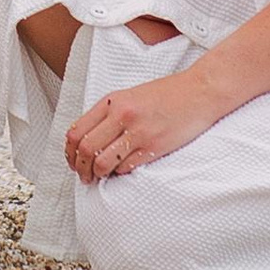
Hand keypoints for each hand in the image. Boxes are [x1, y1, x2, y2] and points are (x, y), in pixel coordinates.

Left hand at [64, 68, 224, 182]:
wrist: (199, 91)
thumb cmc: (166, 94)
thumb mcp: (130, 96)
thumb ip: (109, 114)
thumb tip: (88, 139)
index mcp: (112, 101)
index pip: (76, 131)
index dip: (70, 152)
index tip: (73, 161)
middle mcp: (121, 115)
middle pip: (85, 149)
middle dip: (81, 168)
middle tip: (84, 176)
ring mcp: (137, 131)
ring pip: (103, 162)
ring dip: (98, 175)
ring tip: (100, 178)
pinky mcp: (154, 146)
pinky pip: (126, 167)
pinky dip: (120, 173)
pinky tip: (122, 171)